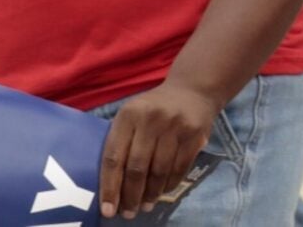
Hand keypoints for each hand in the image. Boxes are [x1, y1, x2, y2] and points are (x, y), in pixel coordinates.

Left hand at [99, 80, 217, 218]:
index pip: (113, 157)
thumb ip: (120, 141)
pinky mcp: (195, 133)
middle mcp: (151, 119)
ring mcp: (175, 126)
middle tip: (128, 213)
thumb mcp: (132, 115)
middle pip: (136, 167)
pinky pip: (180, 167)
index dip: (110, 187)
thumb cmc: (153, 108)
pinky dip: (169, 184)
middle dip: (131, 195)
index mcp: (129, 115)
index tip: (108, 210)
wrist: (193, 89)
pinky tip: (162, 192)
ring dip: (151, 193)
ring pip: (159, 170)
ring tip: (146, 206)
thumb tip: (109, 186)